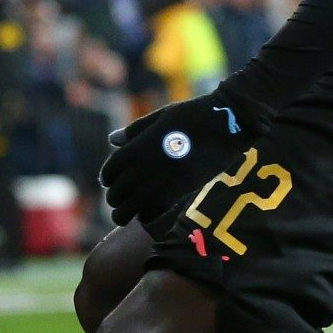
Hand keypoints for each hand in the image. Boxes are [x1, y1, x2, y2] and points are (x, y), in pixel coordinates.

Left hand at [99, 92, 253, 227]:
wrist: (226, 123)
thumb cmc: (192, 115)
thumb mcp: (159, 117)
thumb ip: (134, 132)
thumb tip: (113, 140)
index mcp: (137, 147)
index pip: (111, 170)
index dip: (107, 178)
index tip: (108, 182)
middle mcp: (145, 166)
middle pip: (119, 192)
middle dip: (114, 199)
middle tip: (116, 202)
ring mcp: (163, 180)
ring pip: (133, 207)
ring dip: (125, 213)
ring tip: (124, 215)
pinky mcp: (181, 191)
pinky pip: (156, 212)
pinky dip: (146, 217)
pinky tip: (146, 216)